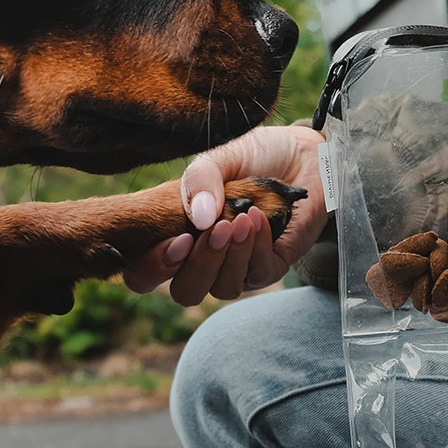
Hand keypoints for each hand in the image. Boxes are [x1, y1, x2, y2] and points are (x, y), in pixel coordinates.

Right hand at [122, 123, 328, 304]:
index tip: (178, 239)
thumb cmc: (252, 157)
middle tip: (215, 229)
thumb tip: (198, 217)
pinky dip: (257, 247)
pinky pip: (256, 274)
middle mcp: (201, 260)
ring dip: (231, 254)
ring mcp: (236, 268)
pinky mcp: (269, 267)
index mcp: (174, 235)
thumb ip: (200, 180)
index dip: (152, 267)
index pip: (144, 273)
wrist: (302, 156)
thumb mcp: (219, 158)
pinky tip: (259, 219)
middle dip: (199, 265)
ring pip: (222, 288)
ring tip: (242, 218)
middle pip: (185, 292)